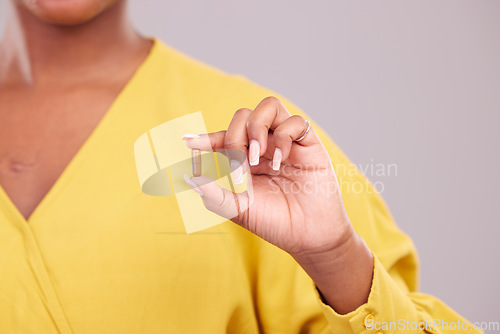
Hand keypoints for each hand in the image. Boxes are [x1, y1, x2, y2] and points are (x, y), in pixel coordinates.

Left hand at [183, 96, 351, 256]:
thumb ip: (213, 195)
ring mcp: (286, 142)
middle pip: (243, 117)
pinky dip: (284, 137)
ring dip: (257, 127)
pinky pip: (295, 122)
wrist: (308, 235)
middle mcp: (265, 146)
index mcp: (246, 159)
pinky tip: (281, 161)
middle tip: (241, 168)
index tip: (188, 143)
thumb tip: (188, 178)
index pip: (224, 137)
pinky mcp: (308, 143)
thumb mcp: (238, 210)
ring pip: (268, 107)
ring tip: (258, 157)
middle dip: (235, 138)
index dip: (206, 138)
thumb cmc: (274, 222)